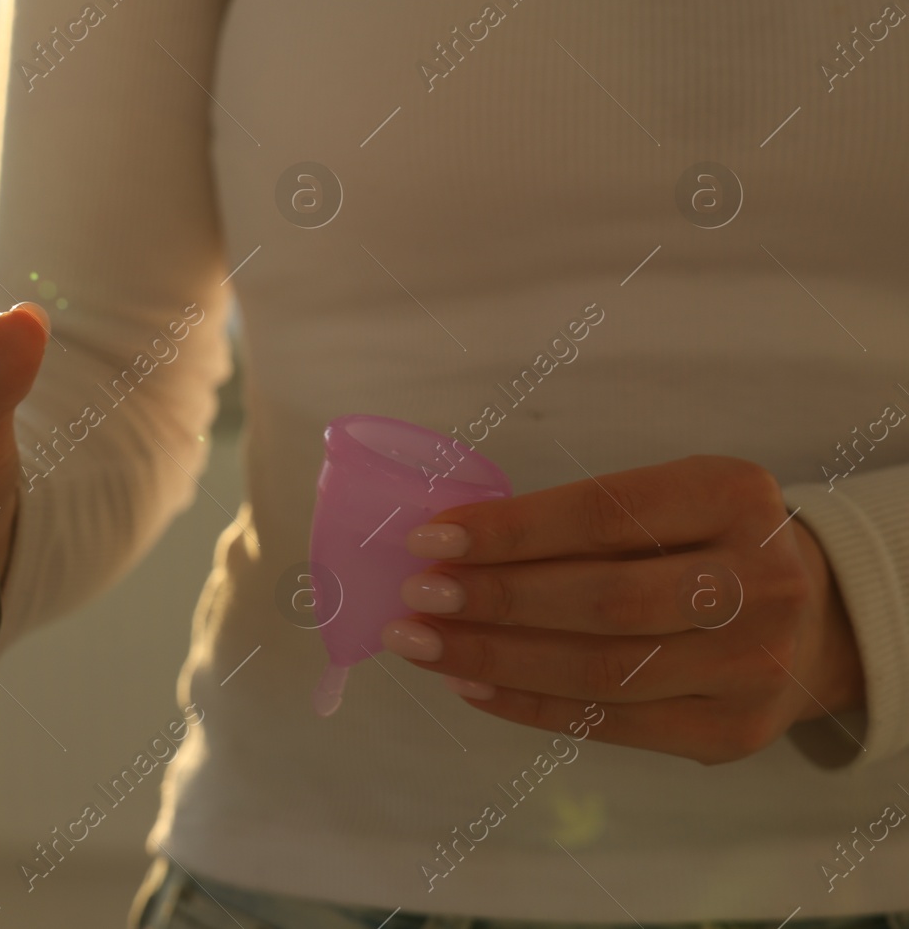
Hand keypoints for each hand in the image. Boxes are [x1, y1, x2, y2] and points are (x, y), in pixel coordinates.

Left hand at [383, 454, 865, 764]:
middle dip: (496, 599)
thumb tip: (448, 547)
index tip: (430, 540)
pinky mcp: (732, 731)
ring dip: (495, 658)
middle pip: (605, 600)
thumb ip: (579, 522)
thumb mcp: (666, 501)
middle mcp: (760, 581)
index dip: (512, 531)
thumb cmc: (701, 544)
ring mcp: (753, 666)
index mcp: (733, 497)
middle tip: (417, 597)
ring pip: (602, 670)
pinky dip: (527, 704)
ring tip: (422, 644)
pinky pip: (609, 723)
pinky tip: (469, 684)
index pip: (604, 514)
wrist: (812, 618)